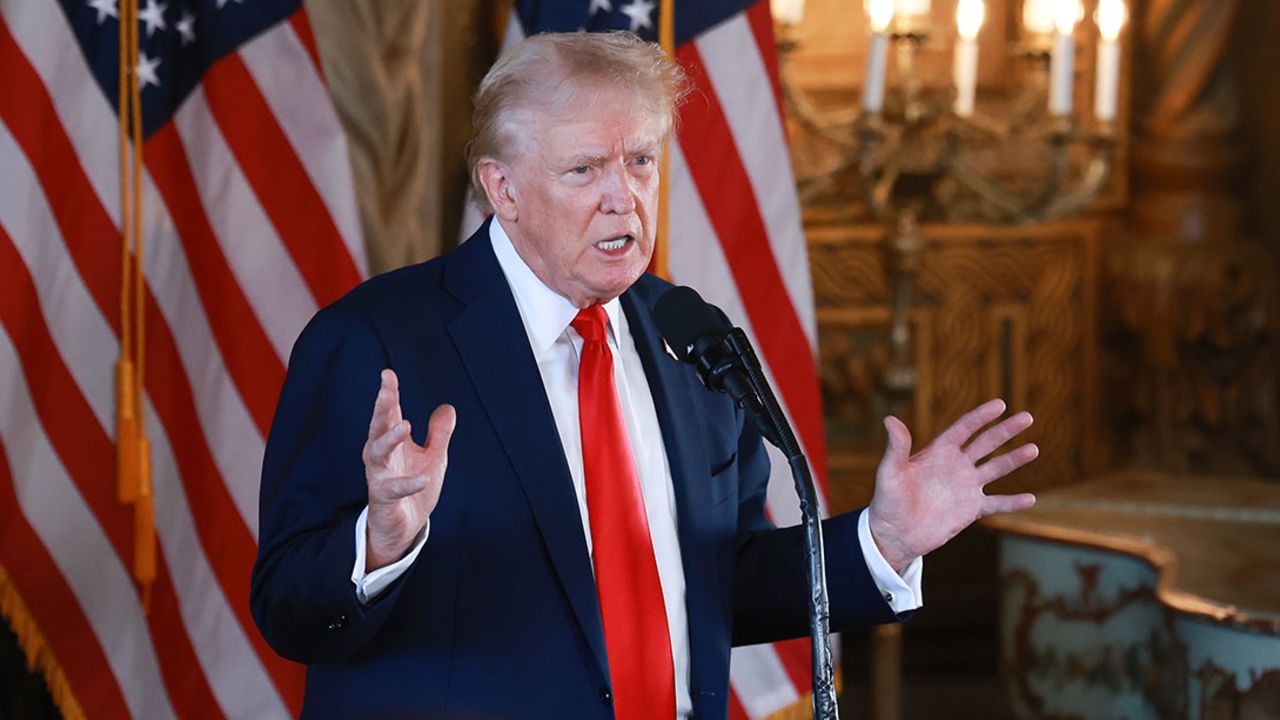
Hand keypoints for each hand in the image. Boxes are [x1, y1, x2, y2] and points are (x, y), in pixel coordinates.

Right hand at [362, 369, 455, 571]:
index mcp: (392, 444)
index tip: (388, 373)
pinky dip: (408, 484)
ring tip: (404, 424)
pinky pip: (392, 489)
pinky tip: (422, 478)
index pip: (389, 414)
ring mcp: (379, 477)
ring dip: (389, 439)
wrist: (404, 528)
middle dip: (382, 407)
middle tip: (386, 388)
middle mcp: (380, 457)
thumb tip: (447, 407)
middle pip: (378, 427)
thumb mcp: (433, 458)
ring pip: (377, 454)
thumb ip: (438, 434)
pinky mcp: (383, 500)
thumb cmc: (414, 490)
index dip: (388, 394)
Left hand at [868, 399, 1036, 572]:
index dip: (981, 416)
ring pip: (996, 469)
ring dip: (1014, 459)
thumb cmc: (887, 501)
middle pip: (986, 443)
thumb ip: (896, 448)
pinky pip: (997, 503)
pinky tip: (1031, 499)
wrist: (894, 534)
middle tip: (1027, 417)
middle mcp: (956, 465)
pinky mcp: (971, 509)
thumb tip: (889, 420)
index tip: (1000, 404)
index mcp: (938, 452)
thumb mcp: (890, 473)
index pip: (964, 429)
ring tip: (1033, 449)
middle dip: (1006, 431)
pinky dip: (1013, 502)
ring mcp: (966, 486)